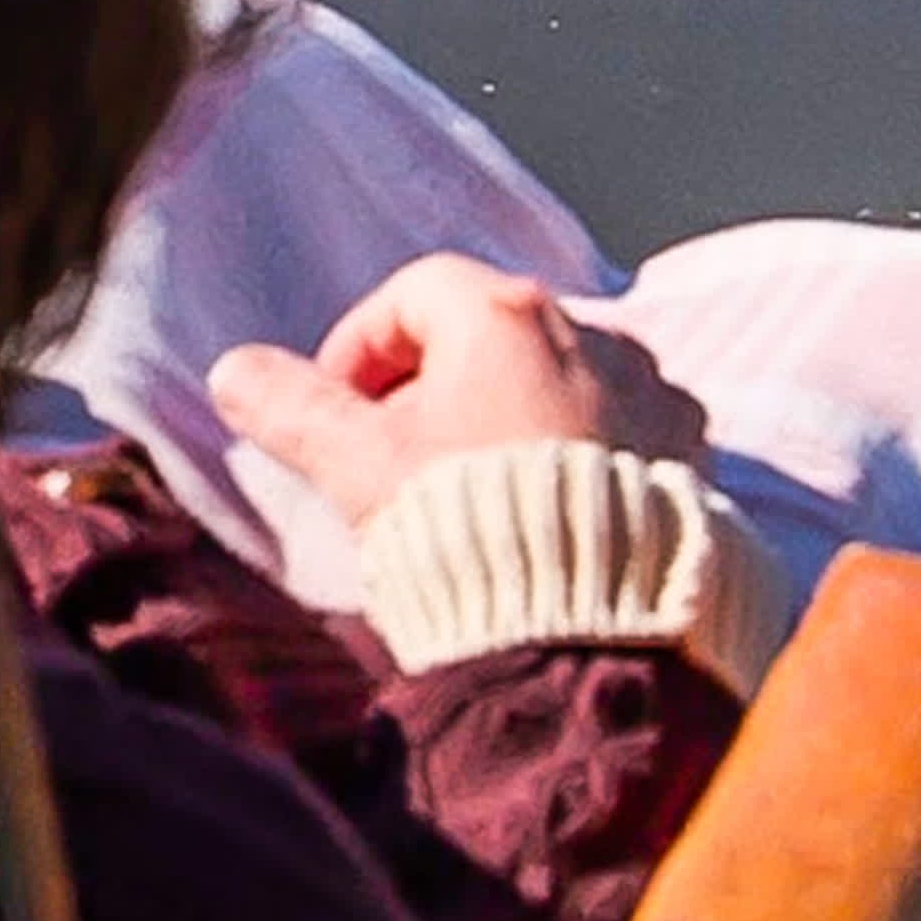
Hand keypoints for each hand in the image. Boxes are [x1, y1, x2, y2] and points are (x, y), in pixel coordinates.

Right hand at [207, 253, 707, 524]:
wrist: (582, 626)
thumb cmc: (462, 528)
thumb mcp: (355, 466)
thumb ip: (290, 409)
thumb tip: (233, 371)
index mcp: (503, 315)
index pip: (413, 295)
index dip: (361, 347)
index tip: (338, 408)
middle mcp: (589, 331)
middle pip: (489, 333)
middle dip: (434, 384)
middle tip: (395, 457)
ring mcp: (650, 389)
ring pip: (556, 377)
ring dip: (509, 414)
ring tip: (474, 490)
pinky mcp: (687, 448)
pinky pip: (619, 423)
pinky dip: (577, 447)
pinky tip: (548, 508)